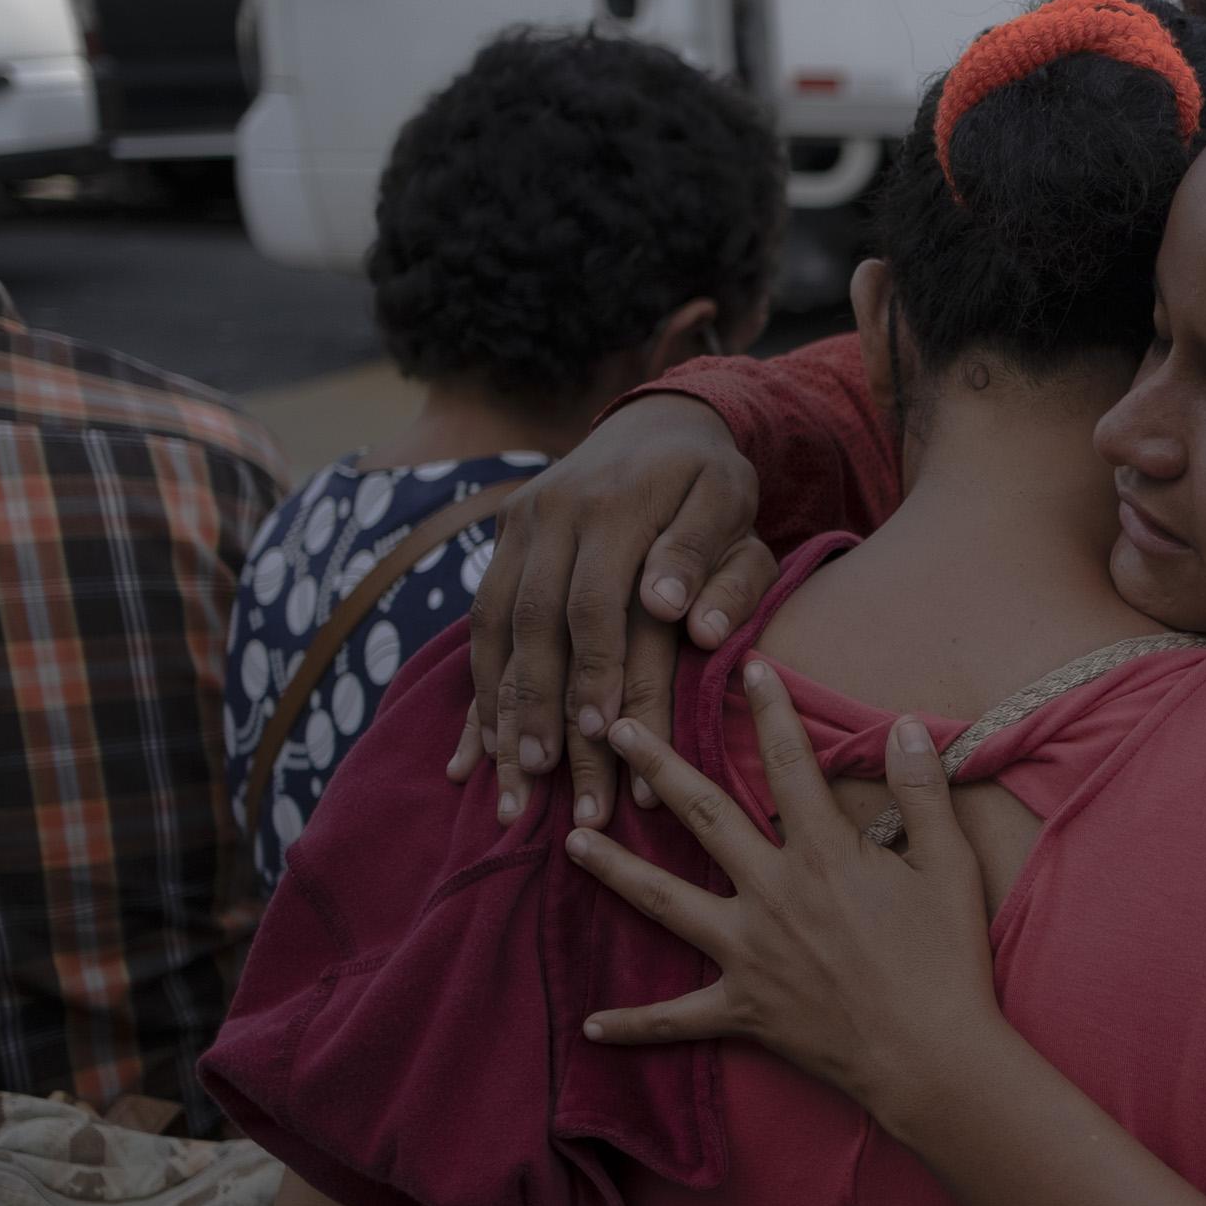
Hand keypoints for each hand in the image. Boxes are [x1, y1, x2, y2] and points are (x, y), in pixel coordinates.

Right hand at [451, 393, 773, 827]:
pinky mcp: (500, 544)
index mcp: (614, 507)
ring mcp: (517, 527)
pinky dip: (478, 689)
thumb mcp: (730, 504)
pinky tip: (475, 752)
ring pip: (496, 630)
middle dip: (540, 709)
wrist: (656, 422)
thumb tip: (679, 615)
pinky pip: (479, 623)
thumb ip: (711, 558)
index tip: (601, 736)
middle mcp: (552, 515)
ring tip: (513, 782)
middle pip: (536, 626)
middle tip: (550, 784)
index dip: (596, 672)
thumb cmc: (710, 481)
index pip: (596, 604)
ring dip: (501, 710)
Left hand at [561, 662, 998, 1117]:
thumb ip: (923, 792)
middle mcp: (772, 894)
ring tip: (572, 840)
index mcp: (824, 854)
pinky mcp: (743, 1009)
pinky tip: (590, 1025)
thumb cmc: (947, 961)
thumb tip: (905, 725)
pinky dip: (633, 1024)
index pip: (790, 764)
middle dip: (657, 765)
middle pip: (703, 816)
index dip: (771, 709)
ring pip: (665, 902)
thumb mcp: (951, 867)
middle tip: (615, 727)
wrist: (931, 1056)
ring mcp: (749, 953)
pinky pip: (676, 1018)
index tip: (749, 666)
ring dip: (615, 869)